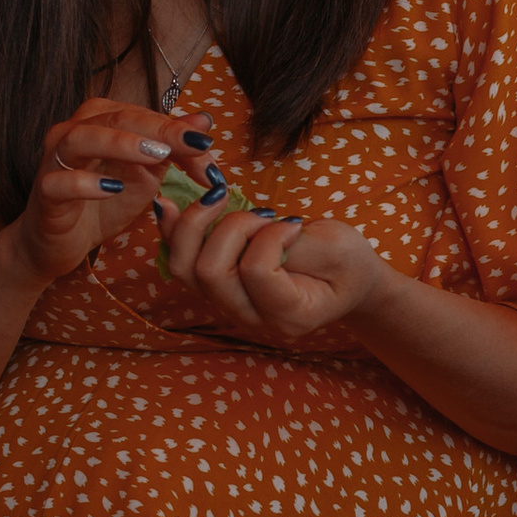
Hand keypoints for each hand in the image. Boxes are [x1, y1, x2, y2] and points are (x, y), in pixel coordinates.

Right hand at [7, 99, 220, 289]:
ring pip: (81, 139)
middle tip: (193, 143)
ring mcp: (55, 160)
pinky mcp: (45, 193)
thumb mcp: (147, 174)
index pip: (144, 115)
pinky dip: (85, 183)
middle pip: (116, 118)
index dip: (179, 131)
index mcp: (100, 119)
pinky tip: (113, 189)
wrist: (62, 241)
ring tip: (156, 155)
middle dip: (159, 130)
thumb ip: (172, 148)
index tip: (210, 154)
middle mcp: (74, 130)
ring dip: (120, 144)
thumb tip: (203, 121)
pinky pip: (60, 182)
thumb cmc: (103, 201)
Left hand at [158, 196, 391, 344]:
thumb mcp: (338, 247)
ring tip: (217, 198)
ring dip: (196, 226)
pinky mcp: (216, 287)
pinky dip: (174, 231)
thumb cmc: (346, 263)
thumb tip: (254, 226)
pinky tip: (170, 205)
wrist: (345, 279)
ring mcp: (229, 305)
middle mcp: (251, 317)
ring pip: (185, 269)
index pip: (255, 273)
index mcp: (289, 315)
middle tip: (261, 215)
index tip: (293, 223)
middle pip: (210, 273)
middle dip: (229, 228)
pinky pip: (180, 262)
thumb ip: (296, 242)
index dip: (267, 236)